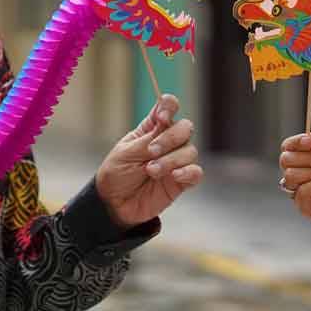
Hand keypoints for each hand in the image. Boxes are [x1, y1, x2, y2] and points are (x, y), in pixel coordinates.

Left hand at [95, 94, 201, 228]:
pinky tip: (174, 176)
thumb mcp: (125, 154)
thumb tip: (165, 127)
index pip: (168, 107)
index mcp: (151, 128)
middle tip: (151, 152)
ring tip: (151, 171)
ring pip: (190, 151)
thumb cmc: (117, 174)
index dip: (169, 107)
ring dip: (170, 160)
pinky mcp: (181, 180)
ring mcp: (176, 160)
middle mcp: (168, 141)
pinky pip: (196, 172)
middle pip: (185, 127)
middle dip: (170, 138)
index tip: (162, 118)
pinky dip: (188, 172)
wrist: (114, 203)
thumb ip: (146, 141)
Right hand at [279, 132, 310, 228]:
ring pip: (289, 175)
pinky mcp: (304, 207)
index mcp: (302, 159)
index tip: (310, 141)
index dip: (296, 141)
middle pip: (285, 159)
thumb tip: (310, 136)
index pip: (287, 146)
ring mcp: (297, 192)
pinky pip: (301, 192)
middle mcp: (296, 175)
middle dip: (308, 158)